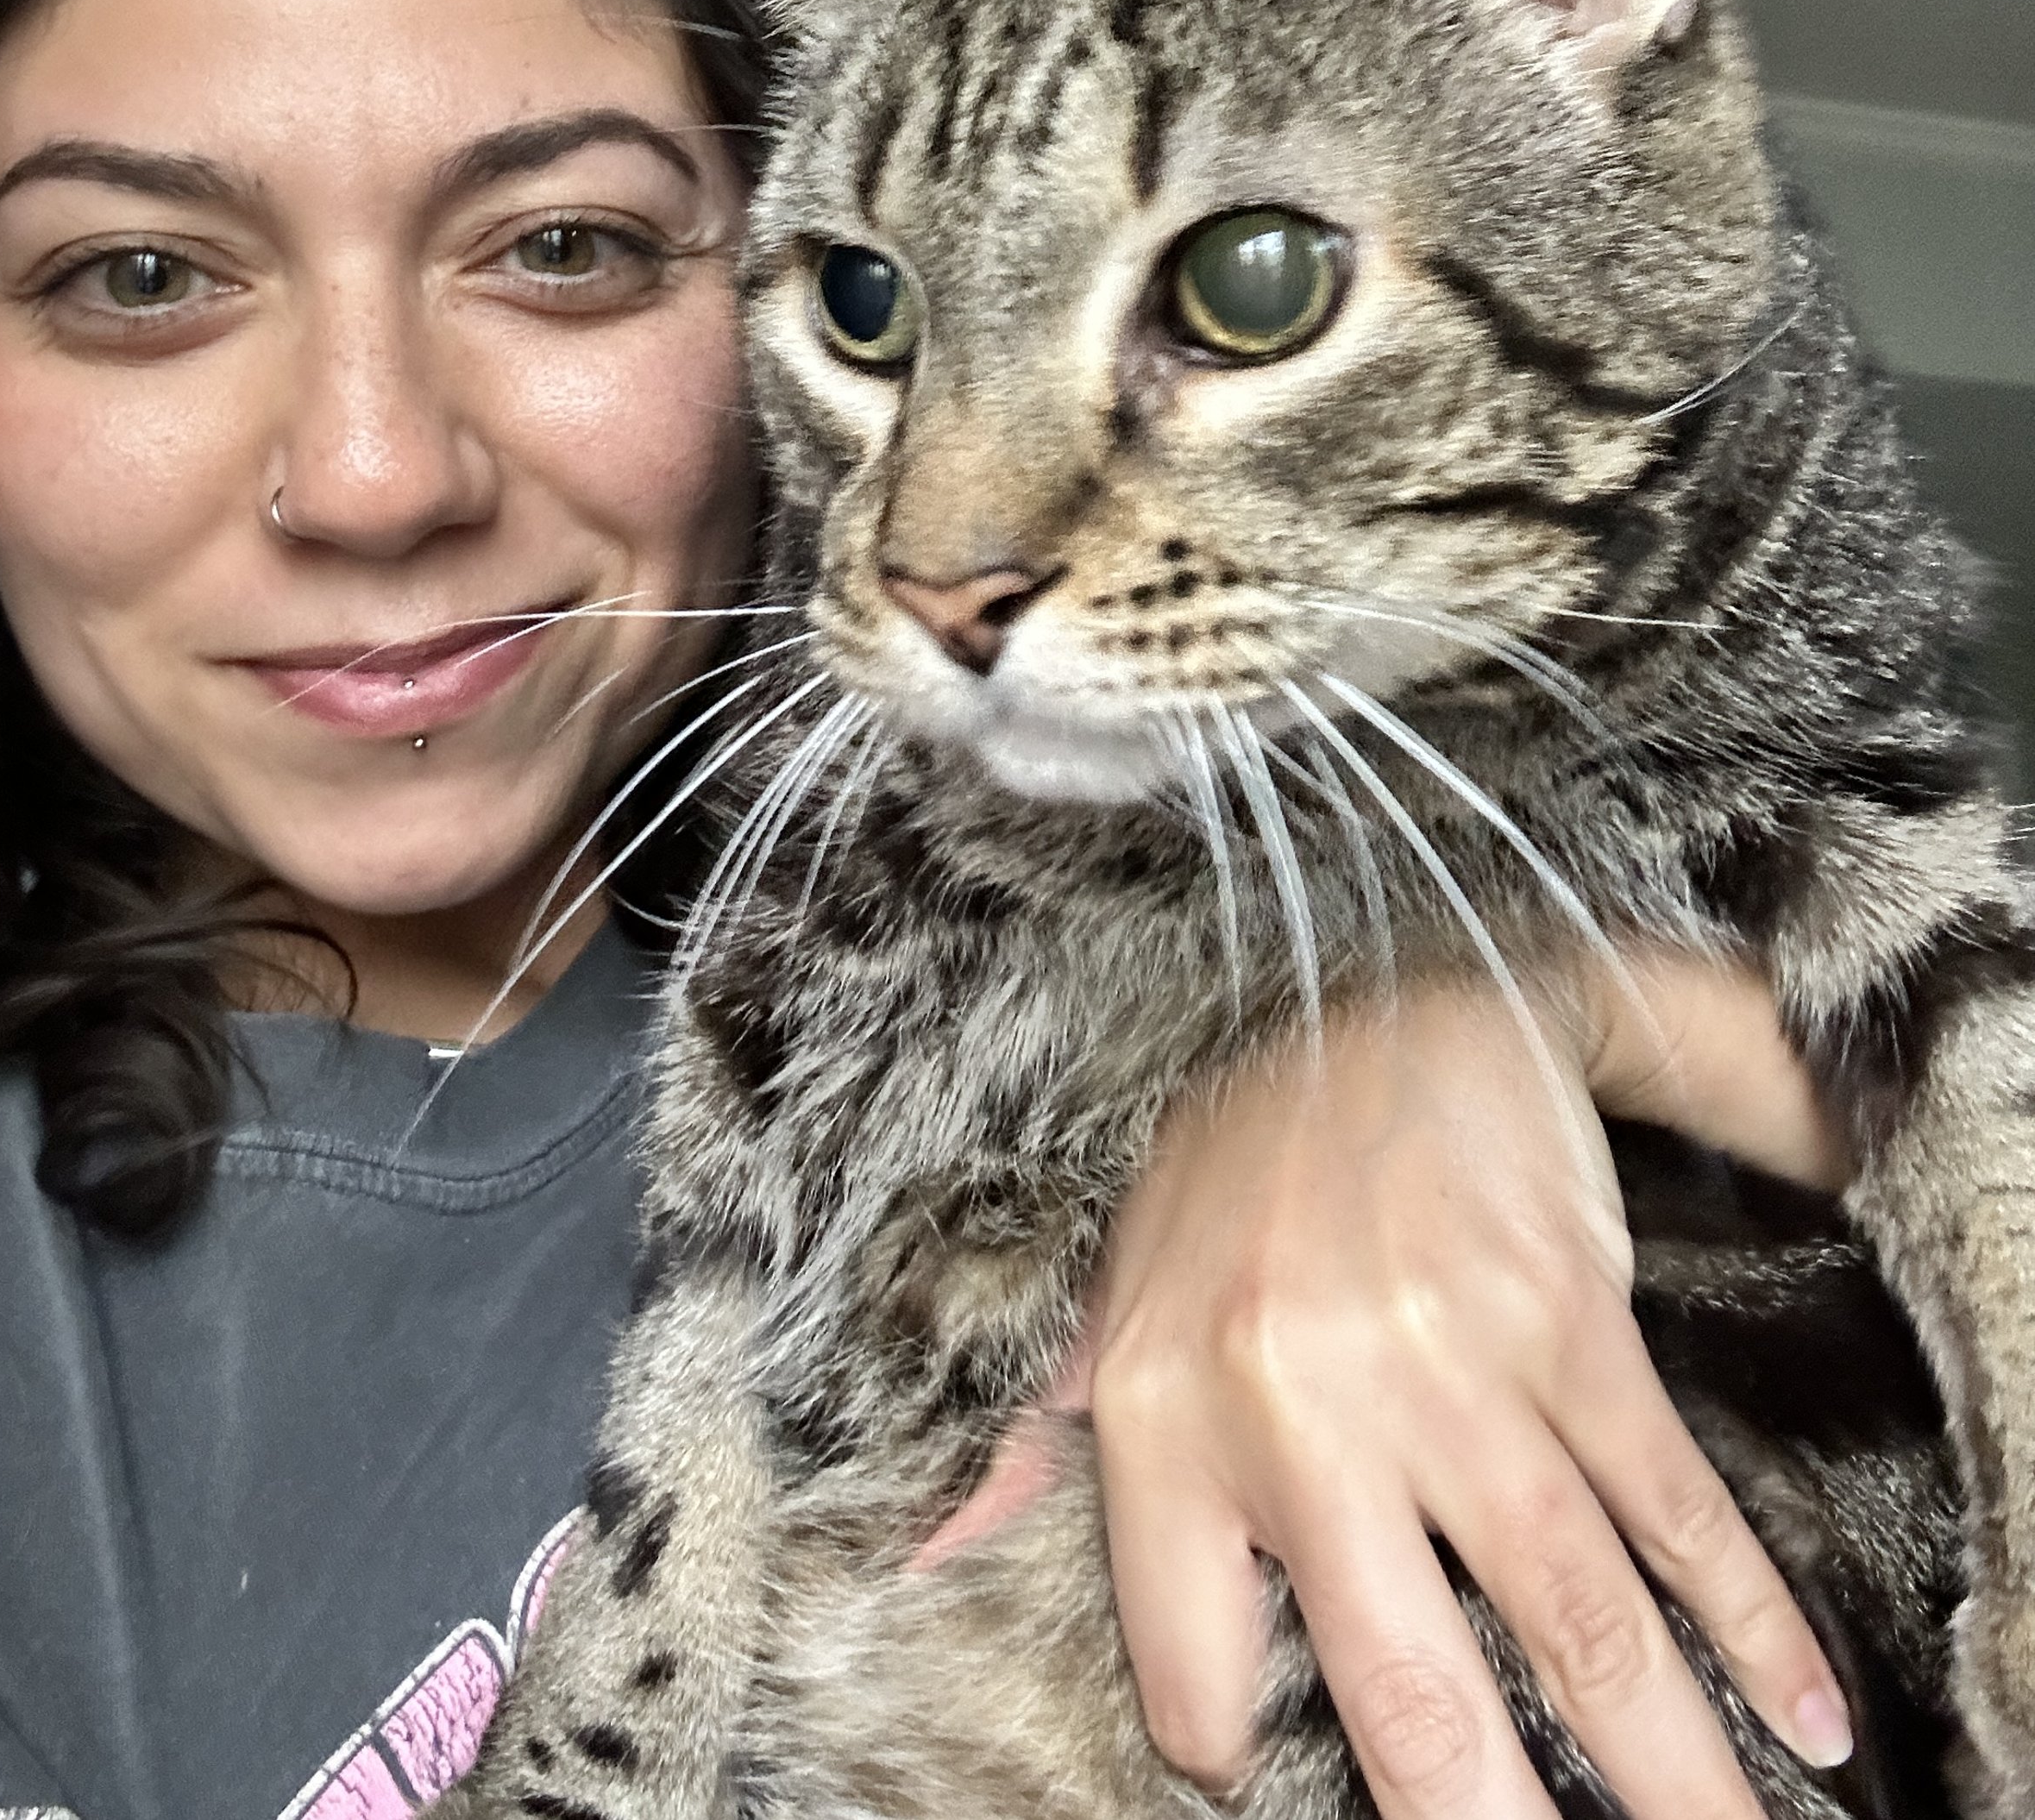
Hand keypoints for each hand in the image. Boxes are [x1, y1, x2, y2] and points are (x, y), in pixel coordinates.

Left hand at [931, 962, 1855, 1819]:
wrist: (1389, 981)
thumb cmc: (1238, 1158)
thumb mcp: (1104, 1283)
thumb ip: (1026, 1437)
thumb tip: (927, 1566)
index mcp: (1163, 1408)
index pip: (1193, 1670)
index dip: (1233, 1757)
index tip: (1297, 1794)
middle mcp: (1301, 1405)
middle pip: (1410, 1694)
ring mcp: (1450, 1366)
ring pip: (1571, 1623)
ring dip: (1658, 1771)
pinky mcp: (1569, 1322)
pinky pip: (1671, 1504)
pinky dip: (1748, 1621)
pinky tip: (1793, 1714)